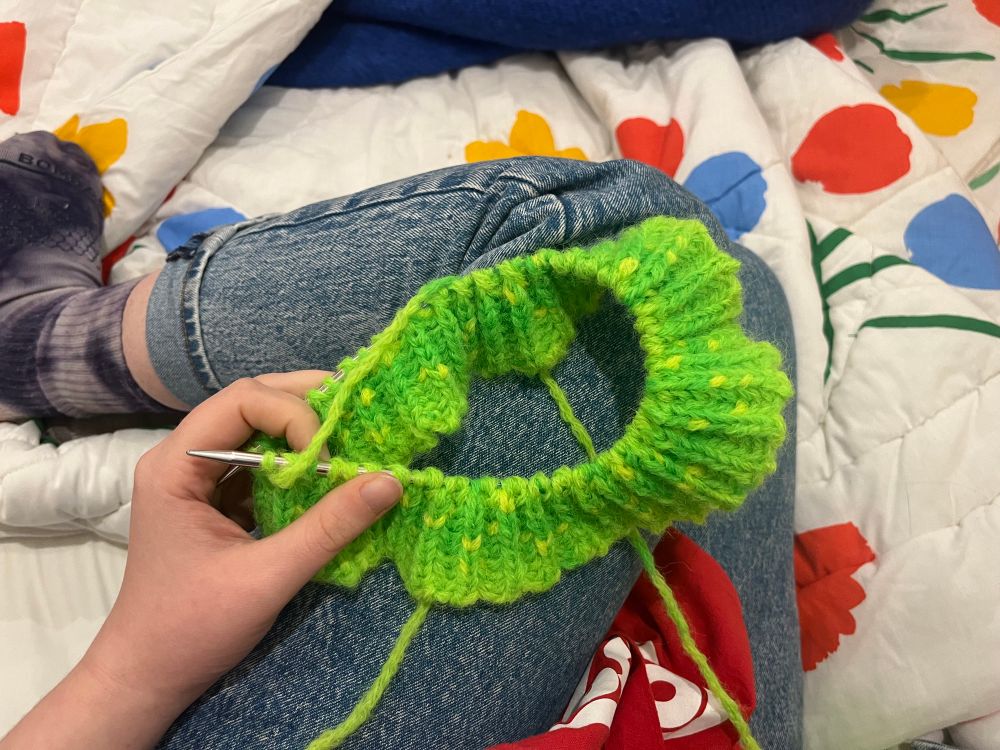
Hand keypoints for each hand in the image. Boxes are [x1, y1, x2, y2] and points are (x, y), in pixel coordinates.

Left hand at [1, 371, 402, 748]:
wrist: (147, 677)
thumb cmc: (193, 629)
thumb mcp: (268, 577)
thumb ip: (329, 527)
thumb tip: (390, 481)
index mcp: (175, 467)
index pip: (241, 401)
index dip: (293, 414)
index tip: (329, 456)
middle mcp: (181, 460)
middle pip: (249, 405)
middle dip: (306, 408)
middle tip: (361, 416)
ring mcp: (197, 480)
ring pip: (256, 433)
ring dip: (304, 435)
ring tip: (353, 441)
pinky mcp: (214, 502)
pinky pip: (258, 465)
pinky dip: (296, 466)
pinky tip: (330, 476)